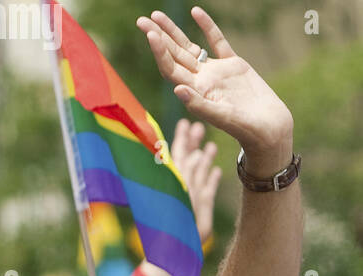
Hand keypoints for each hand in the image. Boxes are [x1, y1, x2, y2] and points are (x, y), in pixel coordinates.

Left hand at [136, 9, 292, 163]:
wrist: (268, 127)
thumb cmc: (245, 128)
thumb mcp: (221, 117)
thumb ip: (199, 104)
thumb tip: (178, 89)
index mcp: (195, 92)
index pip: (170, 68)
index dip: (160, 52)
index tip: (150, 34)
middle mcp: (201, 80)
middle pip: (174, 55)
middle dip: (158, 37)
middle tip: (142, 20)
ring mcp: (215, 72)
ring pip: (190, 47)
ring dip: (174, 32)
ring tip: (157, 16)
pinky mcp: (233, 65)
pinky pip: (216, 41)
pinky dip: (207, 27)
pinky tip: (195, 12)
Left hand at [170, 118, 220, 245]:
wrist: (175, 246)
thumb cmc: (171, 218)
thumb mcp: (178, 191)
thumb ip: (183, 173)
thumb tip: (192, 154)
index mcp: (174, 179)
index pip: (176, 154)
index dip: (180, 139)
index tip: (184, 122)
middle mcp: (183, 185)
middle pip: (188, 159)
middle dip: (193, 143)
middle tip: (199, 126)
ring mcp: (193, 196)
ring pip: (200, 173)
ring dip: (205, 159)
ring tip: (210, 146)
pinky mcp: (202, 208)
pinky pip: (208, 190)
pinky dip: (211, 180)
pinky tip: (216, 172)